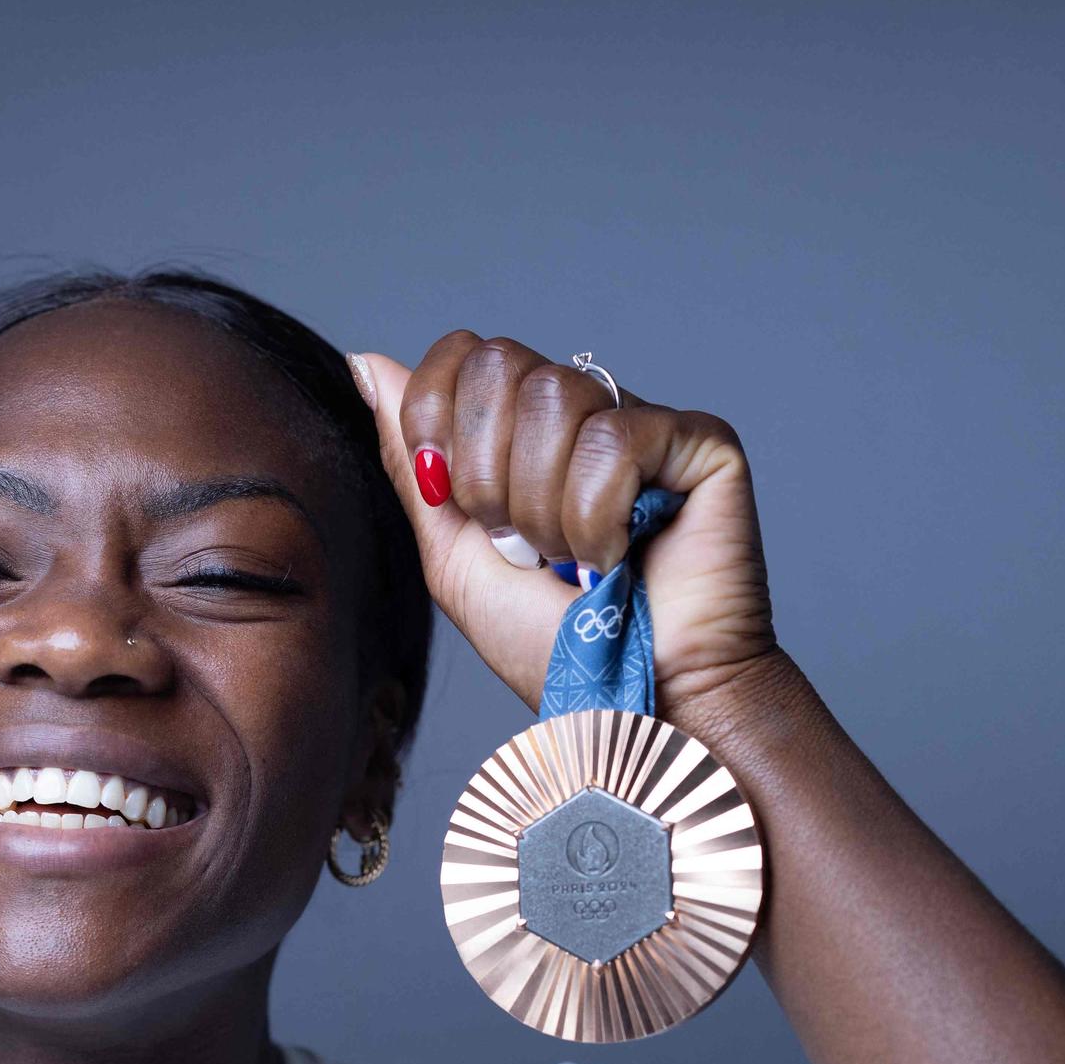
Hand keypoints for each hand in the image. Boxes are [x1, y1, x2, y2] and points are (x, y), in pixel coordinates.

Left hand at [347, 333, 774, 715]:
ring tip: (575, 561)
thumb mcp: (453, 557)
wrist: (634, 708)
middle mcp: (584, 414)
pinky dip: (596, 515)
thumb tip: (366, 362)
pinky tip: (621, 554)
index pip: (465, 355)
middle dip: (487, 471)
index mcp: (524, 433)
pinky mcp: (698, 441)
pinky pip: (613, 436)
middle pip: (500, 362)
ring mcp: (643, 422)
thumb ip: (412, 461)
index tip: (450, 493)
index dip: (436, 413)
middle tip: (521, 544)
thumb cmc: (553, 647)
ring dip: (542, 507)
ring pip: (553, 395)